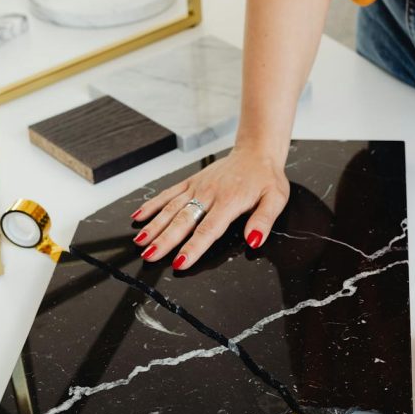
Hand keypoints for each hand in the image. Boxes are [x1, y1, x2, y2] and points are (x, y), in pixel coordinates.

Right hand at [129, 147, 289, 269]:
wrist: (256, 151)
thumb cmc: (266, 178)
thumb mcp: (275, 199)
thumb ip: (264, 220)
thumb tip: (253, 240)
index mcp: (229, 202)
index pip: (208, 230)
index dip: (193, 247)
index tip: (180, 262)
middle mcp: (209, 194)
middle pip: (183, 220)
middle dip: (165, 240)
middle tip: (149, 256)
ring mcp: (197, 187)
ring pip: (171, 208)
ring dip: (154, 225)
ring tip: (140, 242)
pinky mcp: (191, 182)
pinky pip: (169, 193)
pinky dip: (153, 205)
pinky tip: (139, 217)